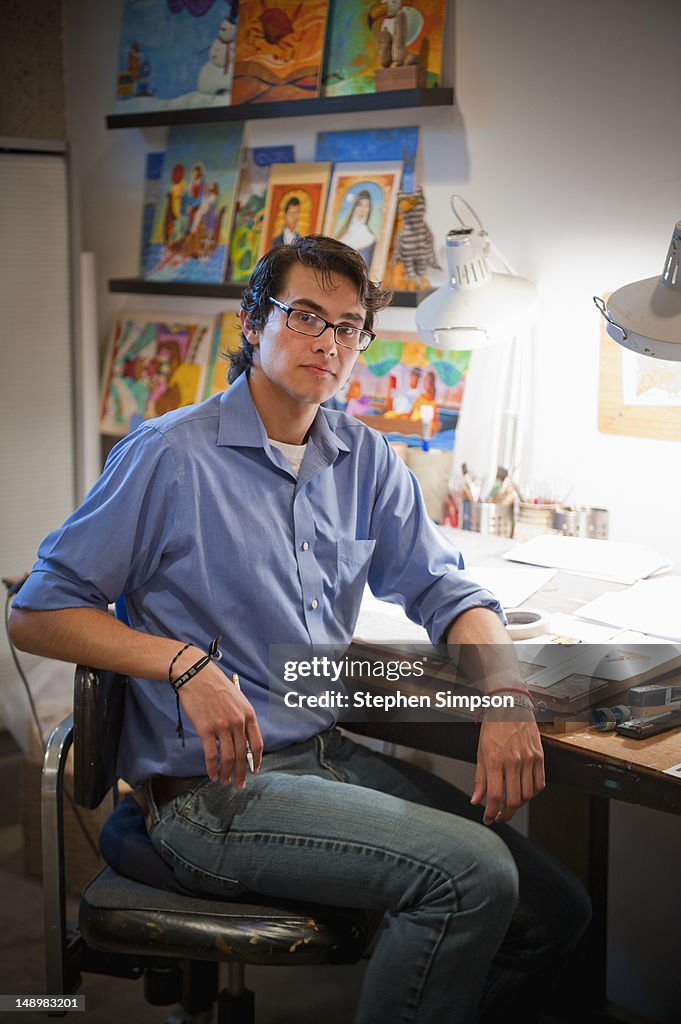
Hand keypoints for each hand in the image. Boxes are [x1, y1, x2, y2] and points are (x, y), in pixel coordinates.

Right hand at [177, 657, 262, 788]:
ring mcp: (222, 726)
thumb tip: (242, 741)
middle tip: (239, 785)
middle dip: (242, 773)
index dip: (257, 760)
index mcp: (248, 714)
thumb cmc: (215, 686)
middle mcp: (238, 721)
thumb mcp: (237, 699)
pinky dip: (212, 768)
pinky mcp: (206, 729)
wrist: (196, 675)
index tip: (254, 771)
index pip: (257, 743)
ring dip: (227, 773)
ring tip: (225, 781)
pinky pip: (212, 754)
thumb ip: (241, 719)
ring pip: (229, 757)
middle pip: (243, 754)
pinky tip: (212, 775)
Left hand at [470, 707, 544, 824]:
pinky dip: (532, 794)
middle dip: (505, 815)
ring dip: (518, 805)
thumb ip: (479, 778)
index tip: (488, 818)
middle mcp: (513, 762)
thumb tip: (476, 800)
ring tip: (510, 804)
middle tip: (499, 816)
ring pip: (527, 795)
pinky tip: (524, 793)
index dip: (490, 812)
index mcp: (495, 760)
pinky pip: (539, 784)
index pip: (494, 796)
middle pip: (513, 800)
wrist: (511, 706)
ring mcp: (528, 759)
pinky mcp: (539, 757)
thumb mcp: (480, 751)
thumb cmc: (493, 727)